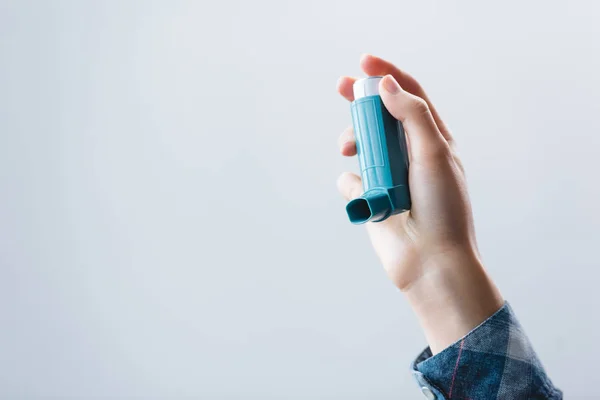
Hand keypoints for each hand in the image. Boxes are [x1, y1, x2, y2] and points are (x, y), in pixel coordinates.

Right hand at [337, 55, 502, 352]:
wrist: (431, 262)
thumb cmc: (443, 209)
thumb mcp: (435, 153)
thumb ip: (413, 114)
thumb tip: (387, 85)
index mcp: (432, 140)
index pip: (409, 95)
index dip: (387, 75)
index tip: (363, 62)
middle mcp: (409, 155)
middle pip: (380, 116)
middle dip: (360, 100)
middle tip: (341, 86)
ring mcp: (389, 176)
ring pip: (361, 145)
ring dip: (353, 141)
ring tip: (350, 150)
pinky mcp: (371, 198)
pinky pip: (350, 180)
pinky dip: (351, 184)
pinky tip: (364, 198)